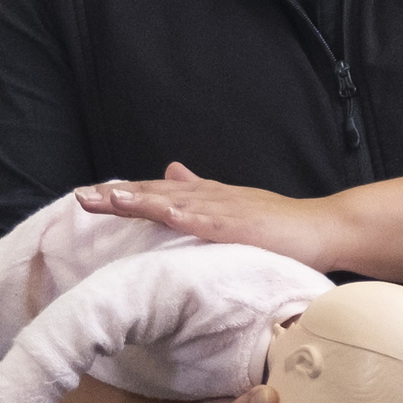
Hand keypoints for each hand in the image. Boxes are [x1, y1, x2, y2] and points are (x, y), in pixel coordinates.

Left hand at [76, 162, 344, 265]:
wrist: (323, 229)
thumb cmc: (281, 226)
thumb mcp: (233, 208)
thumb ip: (200, 192)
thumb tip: (170, 172)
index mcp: (206, 198)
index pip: (156, 195)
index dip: (123, 194)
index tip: (89, 197)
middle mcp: (208, 198)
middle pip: (154, 194)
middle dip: (116, 196)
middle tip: (80, 197)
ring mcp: (222, 210)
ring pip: (170, 202)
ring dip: (135, 200)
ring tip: (102, 199)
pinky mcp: (237, 226)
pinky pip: (200, 218)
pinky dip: (174, 213)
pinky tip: (154, 210)